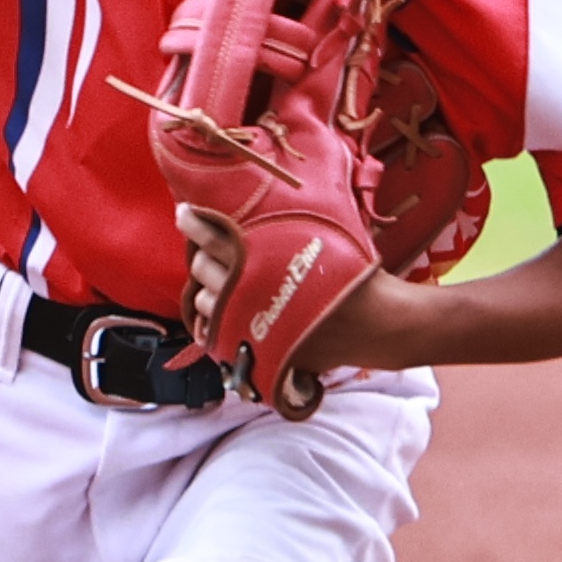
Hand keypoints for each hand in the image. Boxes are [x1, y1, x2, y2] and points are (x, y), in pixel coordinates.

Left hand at [176, 207, 369, 416]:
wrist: (376, 322)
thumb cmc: (354, 275)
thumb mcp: (317, 238)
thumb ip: (280, 231)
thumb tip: (252, 219)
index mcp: (264, 255)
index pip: (214, 234)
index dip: (194, 221)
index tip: (184, 213)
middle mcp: (251, 287)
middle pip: (202, 269)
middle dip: (200, 257)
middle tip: (205, 251)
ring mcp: (250, 320)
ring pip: (205, 304)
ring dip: (206, 293)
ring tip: (219, 286)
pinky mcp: (255, 347)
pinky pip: (217, 336)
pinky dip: (212, 325)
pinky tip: (215, 318)